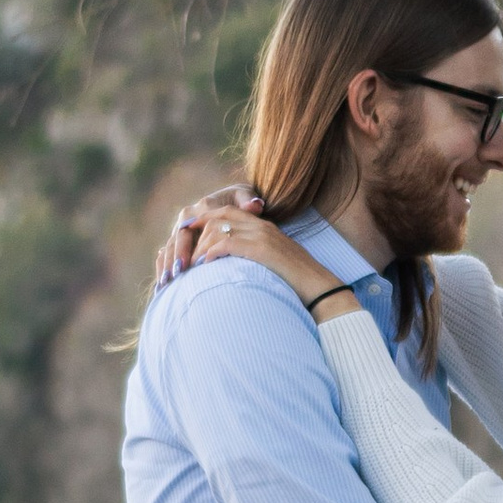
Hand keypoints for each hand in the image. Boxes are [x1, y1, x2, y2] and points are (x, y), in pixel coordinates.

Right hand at [155, 183, 264, 285]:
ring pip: (169, 246)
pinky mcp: (179, 238)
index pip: (189, 227)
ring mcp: (182, 228)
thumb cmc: (240, 199)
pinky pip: (166, 252)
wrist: (231, 198)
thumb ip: (248, 201)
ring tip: (166, 282)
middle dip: (175, 257)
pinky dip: (163, 266)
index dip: (187, 245)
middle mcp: (188, 216)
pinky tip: (162, 283)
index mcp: (201, 207)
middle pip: (177, 239)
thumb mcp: (244, 196)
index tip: (189, 262)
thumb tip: (254, 205)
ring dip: (166, 265)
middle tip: (176, 274)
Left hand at [189, 205, 349, 310]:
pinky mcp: (262, 249)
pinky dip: (211, 253)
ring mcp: (263, 236)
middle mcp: (262, 226)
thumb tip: (235, 265)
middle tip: (181, 251)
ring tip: (191, 266)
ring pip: (218, 229)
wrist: (322, 291)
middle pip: (218, 216)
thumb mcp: (274, 264)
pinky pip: (227, 243)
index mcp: (264, 227)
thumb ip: (254, 257)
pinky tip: (204, 266)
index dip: (203, 218)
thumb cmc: (298, 285)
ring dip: (200, 247)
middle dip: (195, 232)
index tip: (185, 230)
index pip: (227, 212)